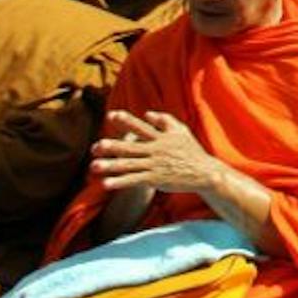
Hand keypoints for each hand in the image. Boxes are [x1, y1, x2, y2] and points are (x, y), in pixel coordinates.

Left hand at [88, 111, 219, 195]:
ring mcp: (155, 165)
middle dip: (112, 147)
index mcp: (161, 137)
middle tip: (95, 147)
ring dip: (110, 166)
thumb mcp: (181, 131)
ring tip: (93, 166)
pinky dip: (120, 182)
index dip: (126, 120)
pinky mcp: (155, 179)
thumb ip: (165, 121)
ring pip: (129, 165)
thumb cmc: (191, 151)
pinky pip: (134, 180)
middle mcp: (156, 150)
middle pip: (130, 147)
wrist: (204, 172)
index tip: (111, 115)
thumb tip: (147, 113)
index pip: (141, 126)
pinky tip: (106, 184)